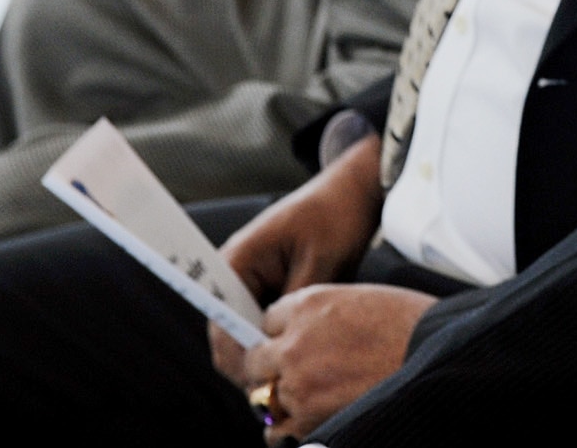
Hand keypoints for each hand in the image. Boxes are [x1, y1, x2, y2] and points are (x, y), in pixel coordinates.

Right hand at [211, 134, 383, 387]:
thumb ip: (293, 304)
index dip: (236, 354)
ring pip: (245, 330)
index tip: (258, 378)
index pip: (220, 320)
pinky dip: (275, 336)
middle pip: (227, 331)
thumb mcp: (320, 263)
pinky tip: (297, 352)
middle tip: (276, 388)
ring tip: (289, 375)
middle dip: (249, 359)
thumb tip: (276, 345)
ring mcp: (250, 278)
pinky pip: (263, 319)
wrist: (356, 189)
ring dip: (263, 349)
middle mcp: (234, 271)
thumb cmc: (337, 216)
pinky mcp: (269, 284)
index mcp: (236, 260)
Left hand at [239, 284, 436, 442]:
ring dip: (276, 398)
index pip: (268, 319)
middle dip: (268, 366)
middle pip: (254, 359)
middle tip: (289, 374)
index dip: (281, 332)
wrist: (438, 355)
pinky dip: (284, 428)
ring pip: (260, 396)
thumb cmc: (411, 324)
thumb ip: (322, 315)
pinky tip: (301, 421)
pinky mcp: (307, 416)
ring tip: (300, 400)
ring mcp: (297, 381)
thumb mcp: (361, 300)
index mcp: (309, 304)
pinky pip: (274, 429)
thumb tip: (303, 336)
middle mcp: (294, 341)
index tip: (291, 342)